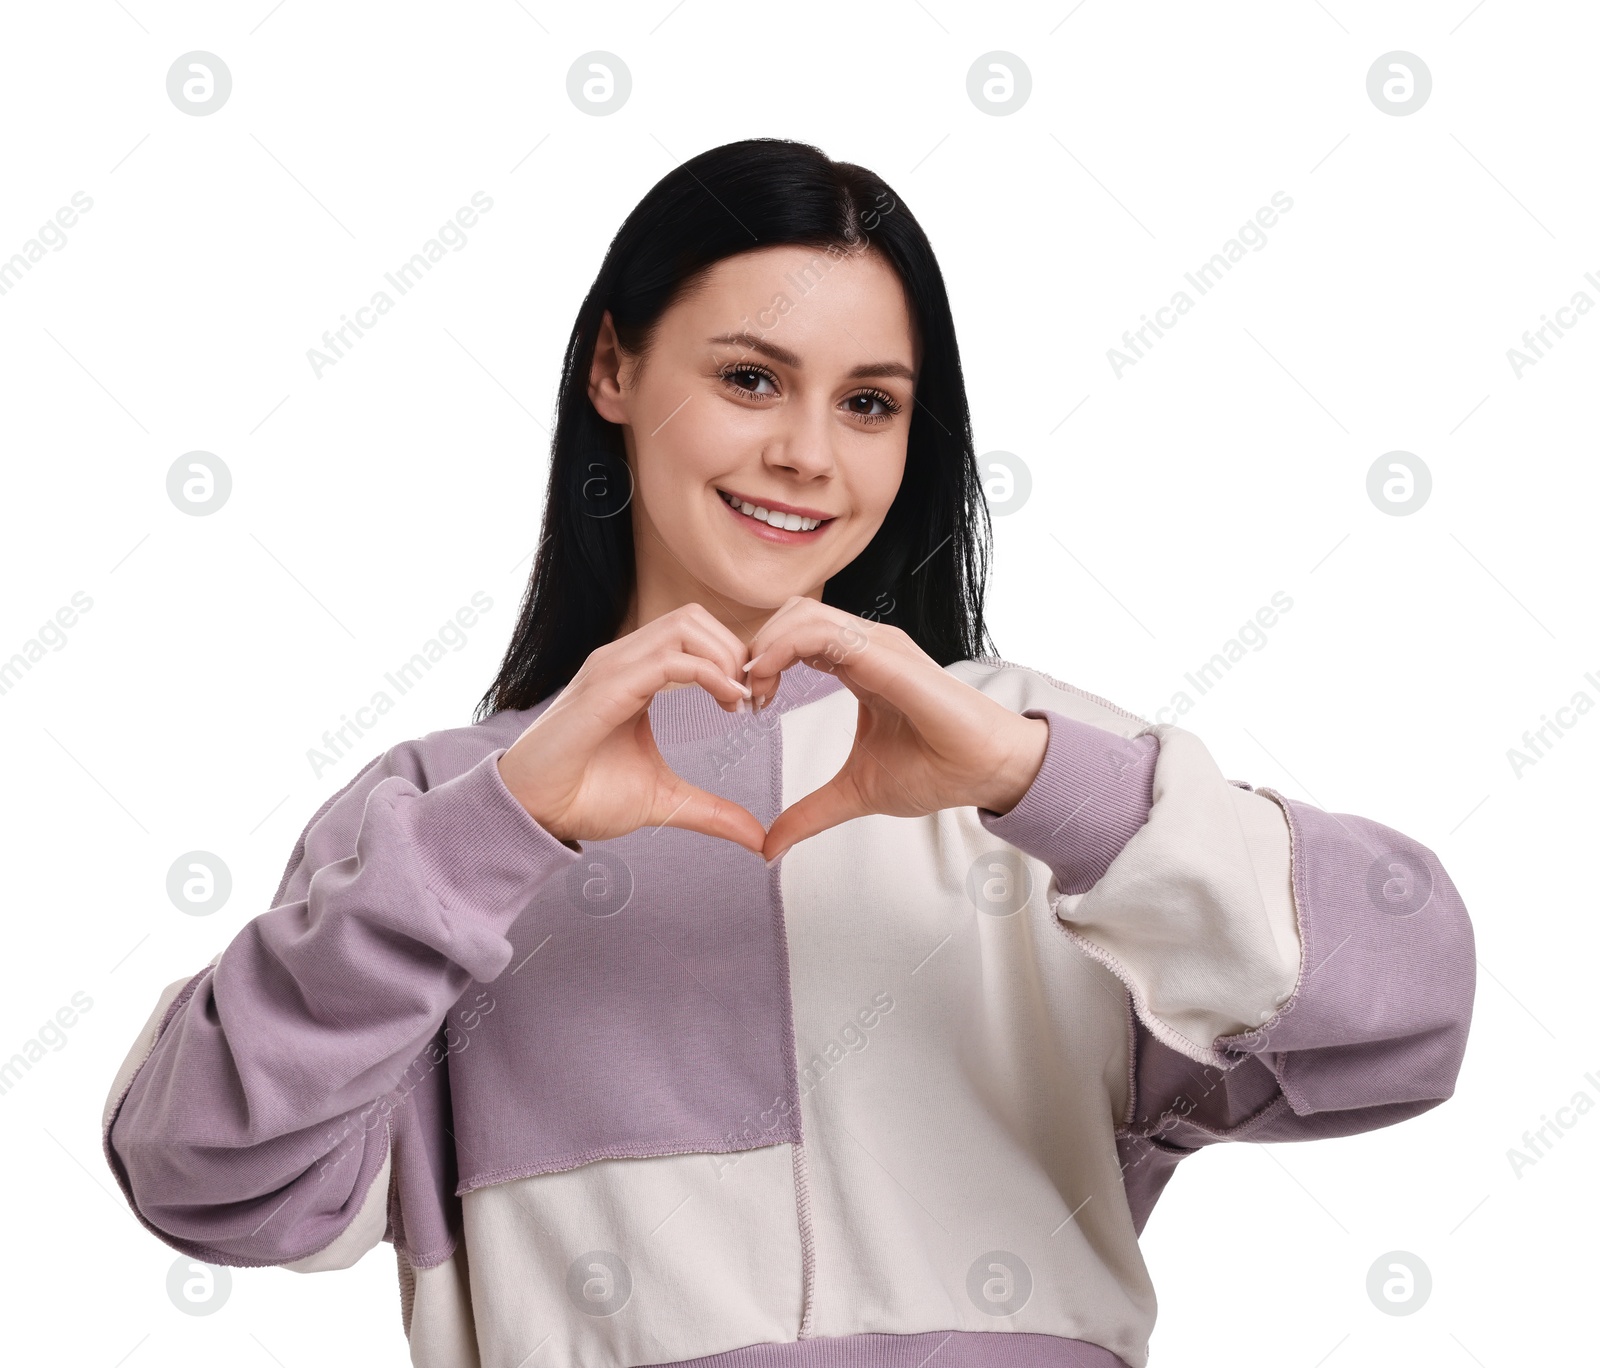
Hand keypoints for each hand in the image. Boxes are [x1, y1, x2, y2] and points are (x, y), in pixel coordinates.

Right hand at [496, 604, 766, 853]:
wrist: (535, 814)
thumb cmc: (585, 797)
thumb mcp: (665, 801)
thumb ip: (712, 811)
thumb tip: (757, 837)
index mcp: (634, 673)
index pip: (693, 631)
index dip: (732, 656)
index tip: (752, 703)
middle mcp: (621, 661)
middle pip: (694, 617)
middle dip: (735, 650)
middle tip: (751, 699)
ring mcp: (610, 669)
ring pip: (684, 626)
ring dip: (725, 658)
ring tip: (738, 702)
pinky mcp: (604, 689)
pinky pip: (668, 660)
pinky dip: (709, 674)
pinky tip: (726, 705)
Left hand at [746, 598, 1049, 861]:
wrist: (988, 771)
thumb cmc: (938, 770)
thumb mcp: (855, 792)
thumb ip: (810, 813)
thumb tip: (769, 848)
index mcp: (861, 664)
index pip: (797, 635)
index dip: (762, 661)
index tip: (748, 705)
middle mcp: (868, 645)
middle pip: (792, 614)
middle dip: (756, 648)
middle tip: (744, 698)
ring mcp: (879, 645)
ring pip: (802, 613)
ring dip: (764, 646)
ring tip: (753, 692)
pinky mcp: (888, 656)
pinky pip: (822, 632)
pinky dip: (782, 649)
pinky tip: (768, 684)